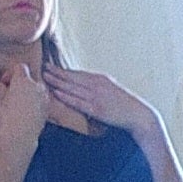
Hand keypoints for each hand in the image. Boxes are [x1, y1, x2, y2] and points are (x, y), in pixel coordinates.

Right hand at [0, 59, 52, 151]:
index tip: (5, 82)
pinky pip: (41, 100)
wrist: (21, 136)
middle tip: (11, 93)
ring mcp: (44, 97)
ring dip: (28, 93)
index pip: (20, 67)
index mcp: (23, 80)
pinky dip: (35, 102)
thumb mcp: (0, 101)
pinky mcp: (48, 108)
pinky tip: (26, 112)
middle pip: (29, 78)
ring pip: (36, 89)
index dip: (11, 73)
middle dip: (20, 83)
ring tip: (18, 104)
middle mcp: (37, 86)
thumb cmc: (8, 117)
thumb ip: (0, 89)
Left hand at [43, 64, 157, 141]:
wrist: (139, 115)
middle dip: (57, 72)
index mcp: (101, 79)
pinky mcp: (97, 108)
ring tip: (45, 76)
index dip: (64, 70)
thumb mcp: (112, 92)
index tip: (51, 66)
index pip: (78, 73)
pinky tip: (56, 92)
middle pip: (73, 77)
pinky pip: (78, 101)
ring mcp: (97, 96)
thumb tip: (87, 90)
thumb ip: (99, 89)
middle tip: (43, 67)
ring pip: (73, 87)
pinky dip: (66, 96)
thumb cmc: (125, 107)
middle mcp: (97, 84)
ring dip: (58, 81)